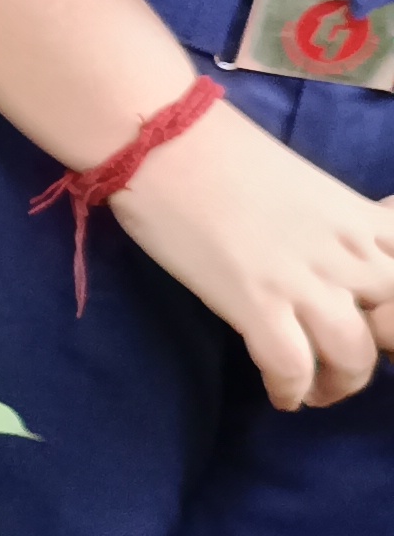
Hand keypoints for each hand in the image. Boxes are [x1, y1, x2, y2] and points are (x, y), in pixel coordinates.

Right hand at [114, 99, 393, 407]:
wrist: (165, 141)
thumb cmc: (223, 153)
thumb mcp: (308, 187)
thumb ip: (337, 227)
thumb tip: (340, 262)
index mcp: (361, 219)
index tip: (372, 323)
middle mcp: (346, 251)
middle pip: (393, 326)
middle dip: (376, 355)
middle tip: (343, 362)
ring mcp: (303, 278)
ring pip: (354, 356)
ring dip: (340, 385)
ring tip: (316, 391)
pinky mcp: (255, 301)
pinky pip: (292, 366)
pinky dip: (291, 390)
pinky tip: (280, 394)